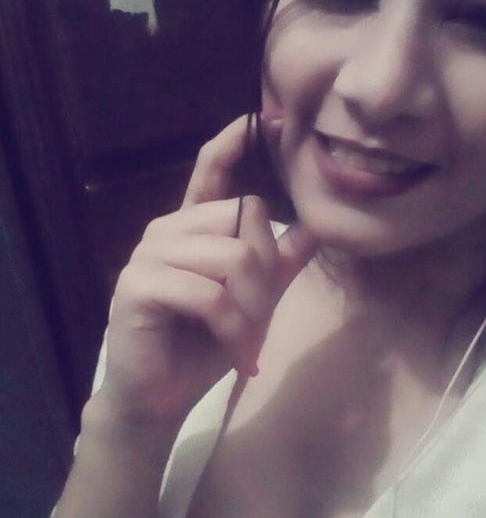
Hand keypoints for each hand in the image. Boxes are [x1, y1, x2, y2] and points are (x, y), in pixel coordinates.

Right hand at [90, 115, 315, 441]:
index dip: (233, 144)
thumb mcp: (253, 300)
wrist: (158, 399)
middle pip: (245, 219)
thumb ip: (279, 262)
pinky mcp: (138, 286)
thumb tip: (316, 226)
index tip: (263, 118)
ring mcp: (148, 255)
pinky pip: (208, 293)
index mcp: (191, 227)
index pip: (210, 172)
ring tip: (244, 340)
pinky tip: (231, 349)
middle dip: (265, 274)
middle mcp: (166, 230)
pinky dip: (230, 327)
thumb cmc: (202, 346)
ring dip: (250, 308)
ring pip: (232, 257)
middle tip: (257, 319)